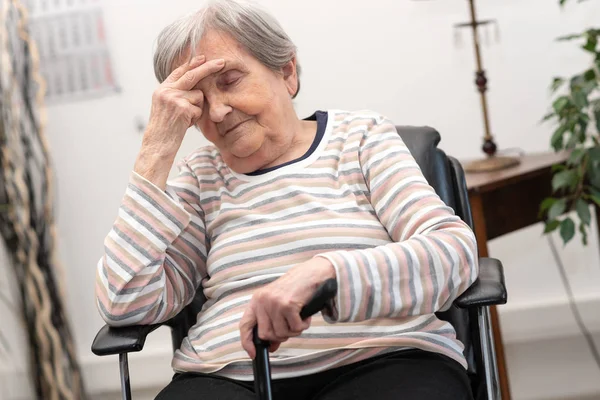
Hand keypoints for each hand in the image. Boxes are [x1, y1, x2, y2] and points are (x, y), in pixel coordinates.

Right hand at [134, 55, 224, 188]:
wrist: (158, 144)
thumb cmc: (165, 129)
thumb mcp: (167, 108)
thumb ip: (177, 94)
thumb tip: (196, 87)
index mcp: (162, 89)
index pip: (179, 72)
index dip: (192, 64)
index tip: (203, 57)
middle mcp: (166, 91)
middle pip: (192, 75)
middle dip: (208, 68)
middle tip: (222, 62)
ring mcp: (174, 98)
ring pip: (198, 96)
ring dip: (197, 108)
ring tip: (184, 119)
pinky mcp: (182, 108)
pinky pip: (199, 109)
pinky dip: (195, 118)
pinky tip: (184, 124)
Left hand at [239, 257, 335, 358]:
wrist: (310, 273)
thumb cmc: (295, 288)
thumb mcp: (277, 303)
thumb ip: (272, 324)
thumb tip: (271, 346)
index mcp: (257, 300)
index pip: (245, 325)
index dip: (247, 342)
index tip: (253, 353)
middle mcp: (263, 301)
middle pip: (266, 334)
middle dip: (280, 336)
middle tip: (290, 326)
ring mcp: (275, 303)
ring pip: (281, 333)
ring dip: (293, 331)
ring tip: (299, 318)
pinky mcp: (288, 305)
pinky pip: (295, 328)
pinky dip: (303, 325)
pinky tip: (305, 316)